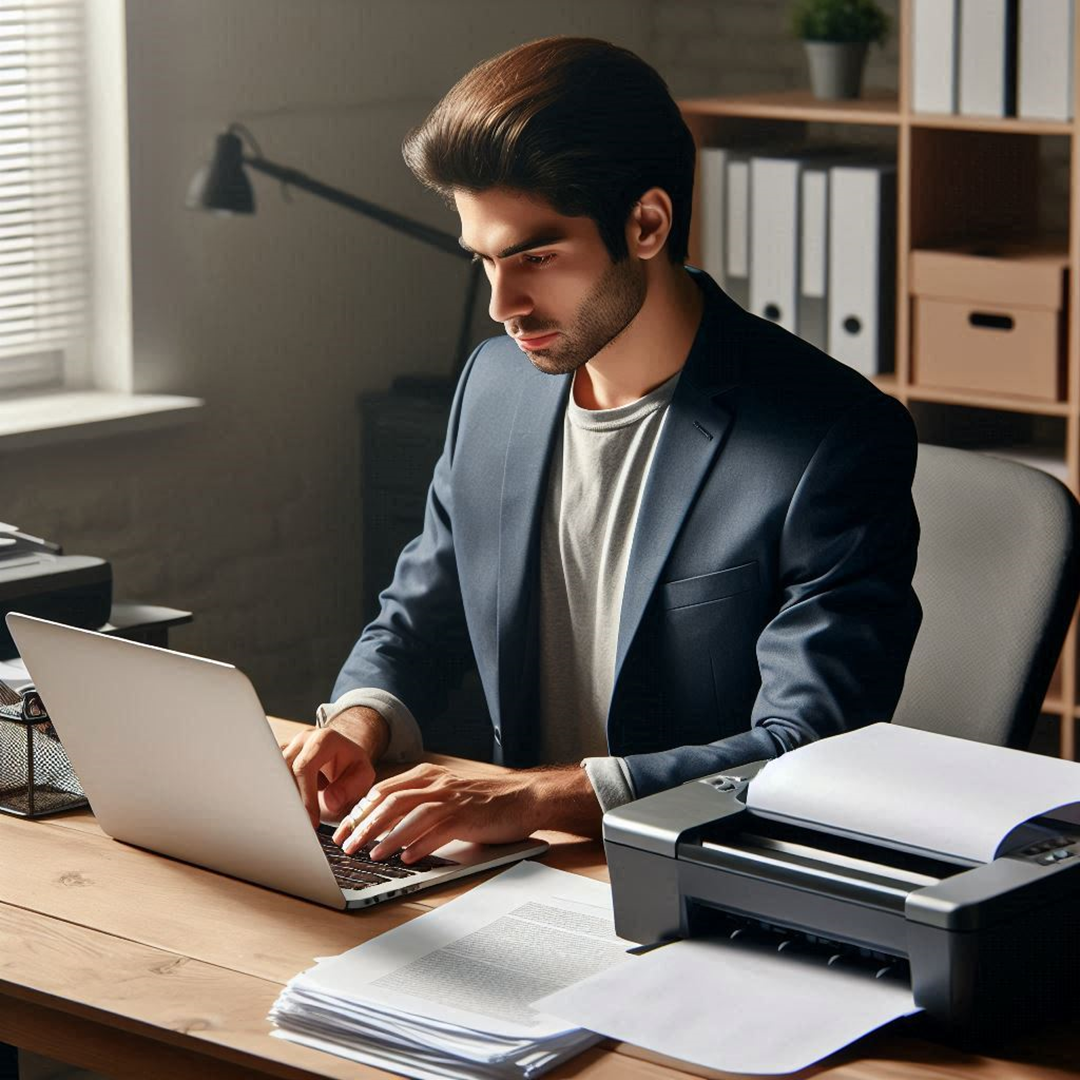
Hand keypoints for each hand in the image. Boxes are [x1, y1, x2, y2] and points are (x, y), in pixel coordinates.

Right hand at [281, 707, 388, 826]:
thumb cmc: (352, 768)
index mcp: (324, 739)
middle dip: (290, 800)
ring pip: (272, 775)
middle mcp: (302, 739)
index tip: (311, 820)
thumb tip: (330, 801)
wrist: (343, 757)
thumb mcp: (363, 776)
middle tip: (298, 824)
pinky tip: (285, 813)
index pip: (305, 767)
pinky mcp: (277, 759)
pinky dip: (276, 796)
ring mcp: (287, 747)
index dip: (306, 795)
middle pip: (283, 770)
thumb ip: (352, 788)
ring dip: (281, 799)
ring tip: (293, 821)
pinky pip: (269, 778)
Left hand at [332, 762, 600, 861]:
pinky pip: (439, 830)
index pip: (383, 790)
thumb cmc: (486, 800)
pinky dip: (421, 844)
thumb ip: (420, 802)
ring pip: (411, 814)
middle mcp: (438, 783)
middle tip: (347, 845)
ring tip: (371, 854)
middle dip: (364, 824)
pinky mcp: (469, 816)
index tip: (343, 829)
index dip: (360, 811)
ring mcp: (454, 799)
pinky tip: (407, 857)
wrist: (525, 797)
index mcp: (428, 775)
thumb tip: (387, 826)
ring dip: (388, 835)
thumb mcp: (448, 793)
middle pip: (391, 801)